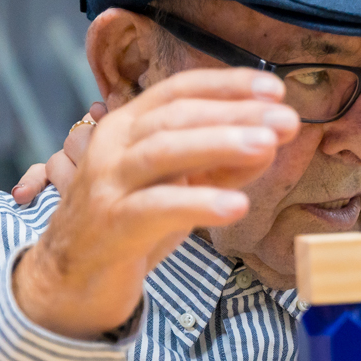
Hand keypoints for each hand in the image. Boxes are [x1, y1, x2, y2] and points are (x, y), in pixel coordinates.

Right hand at [12, 69, 297, 339]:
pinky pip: (156, 207)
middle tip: (287, 119)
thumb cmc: (132, 220)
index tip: (276, 89)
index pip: (179, 90)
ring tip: (267, 145)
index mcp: (130, 126)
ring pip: (163, 152)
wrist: (73, 275)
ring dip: (219, 144)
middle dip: (235, 114)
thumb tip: (270, 141)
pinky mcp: (112, 224)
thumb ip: (221, 165)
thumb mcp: (181, 185)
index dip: (228, 85)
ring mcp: (109, 183)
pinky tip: (237, 206)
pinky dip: (199, 203)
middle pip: (176, 117)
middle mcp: (114, 145)